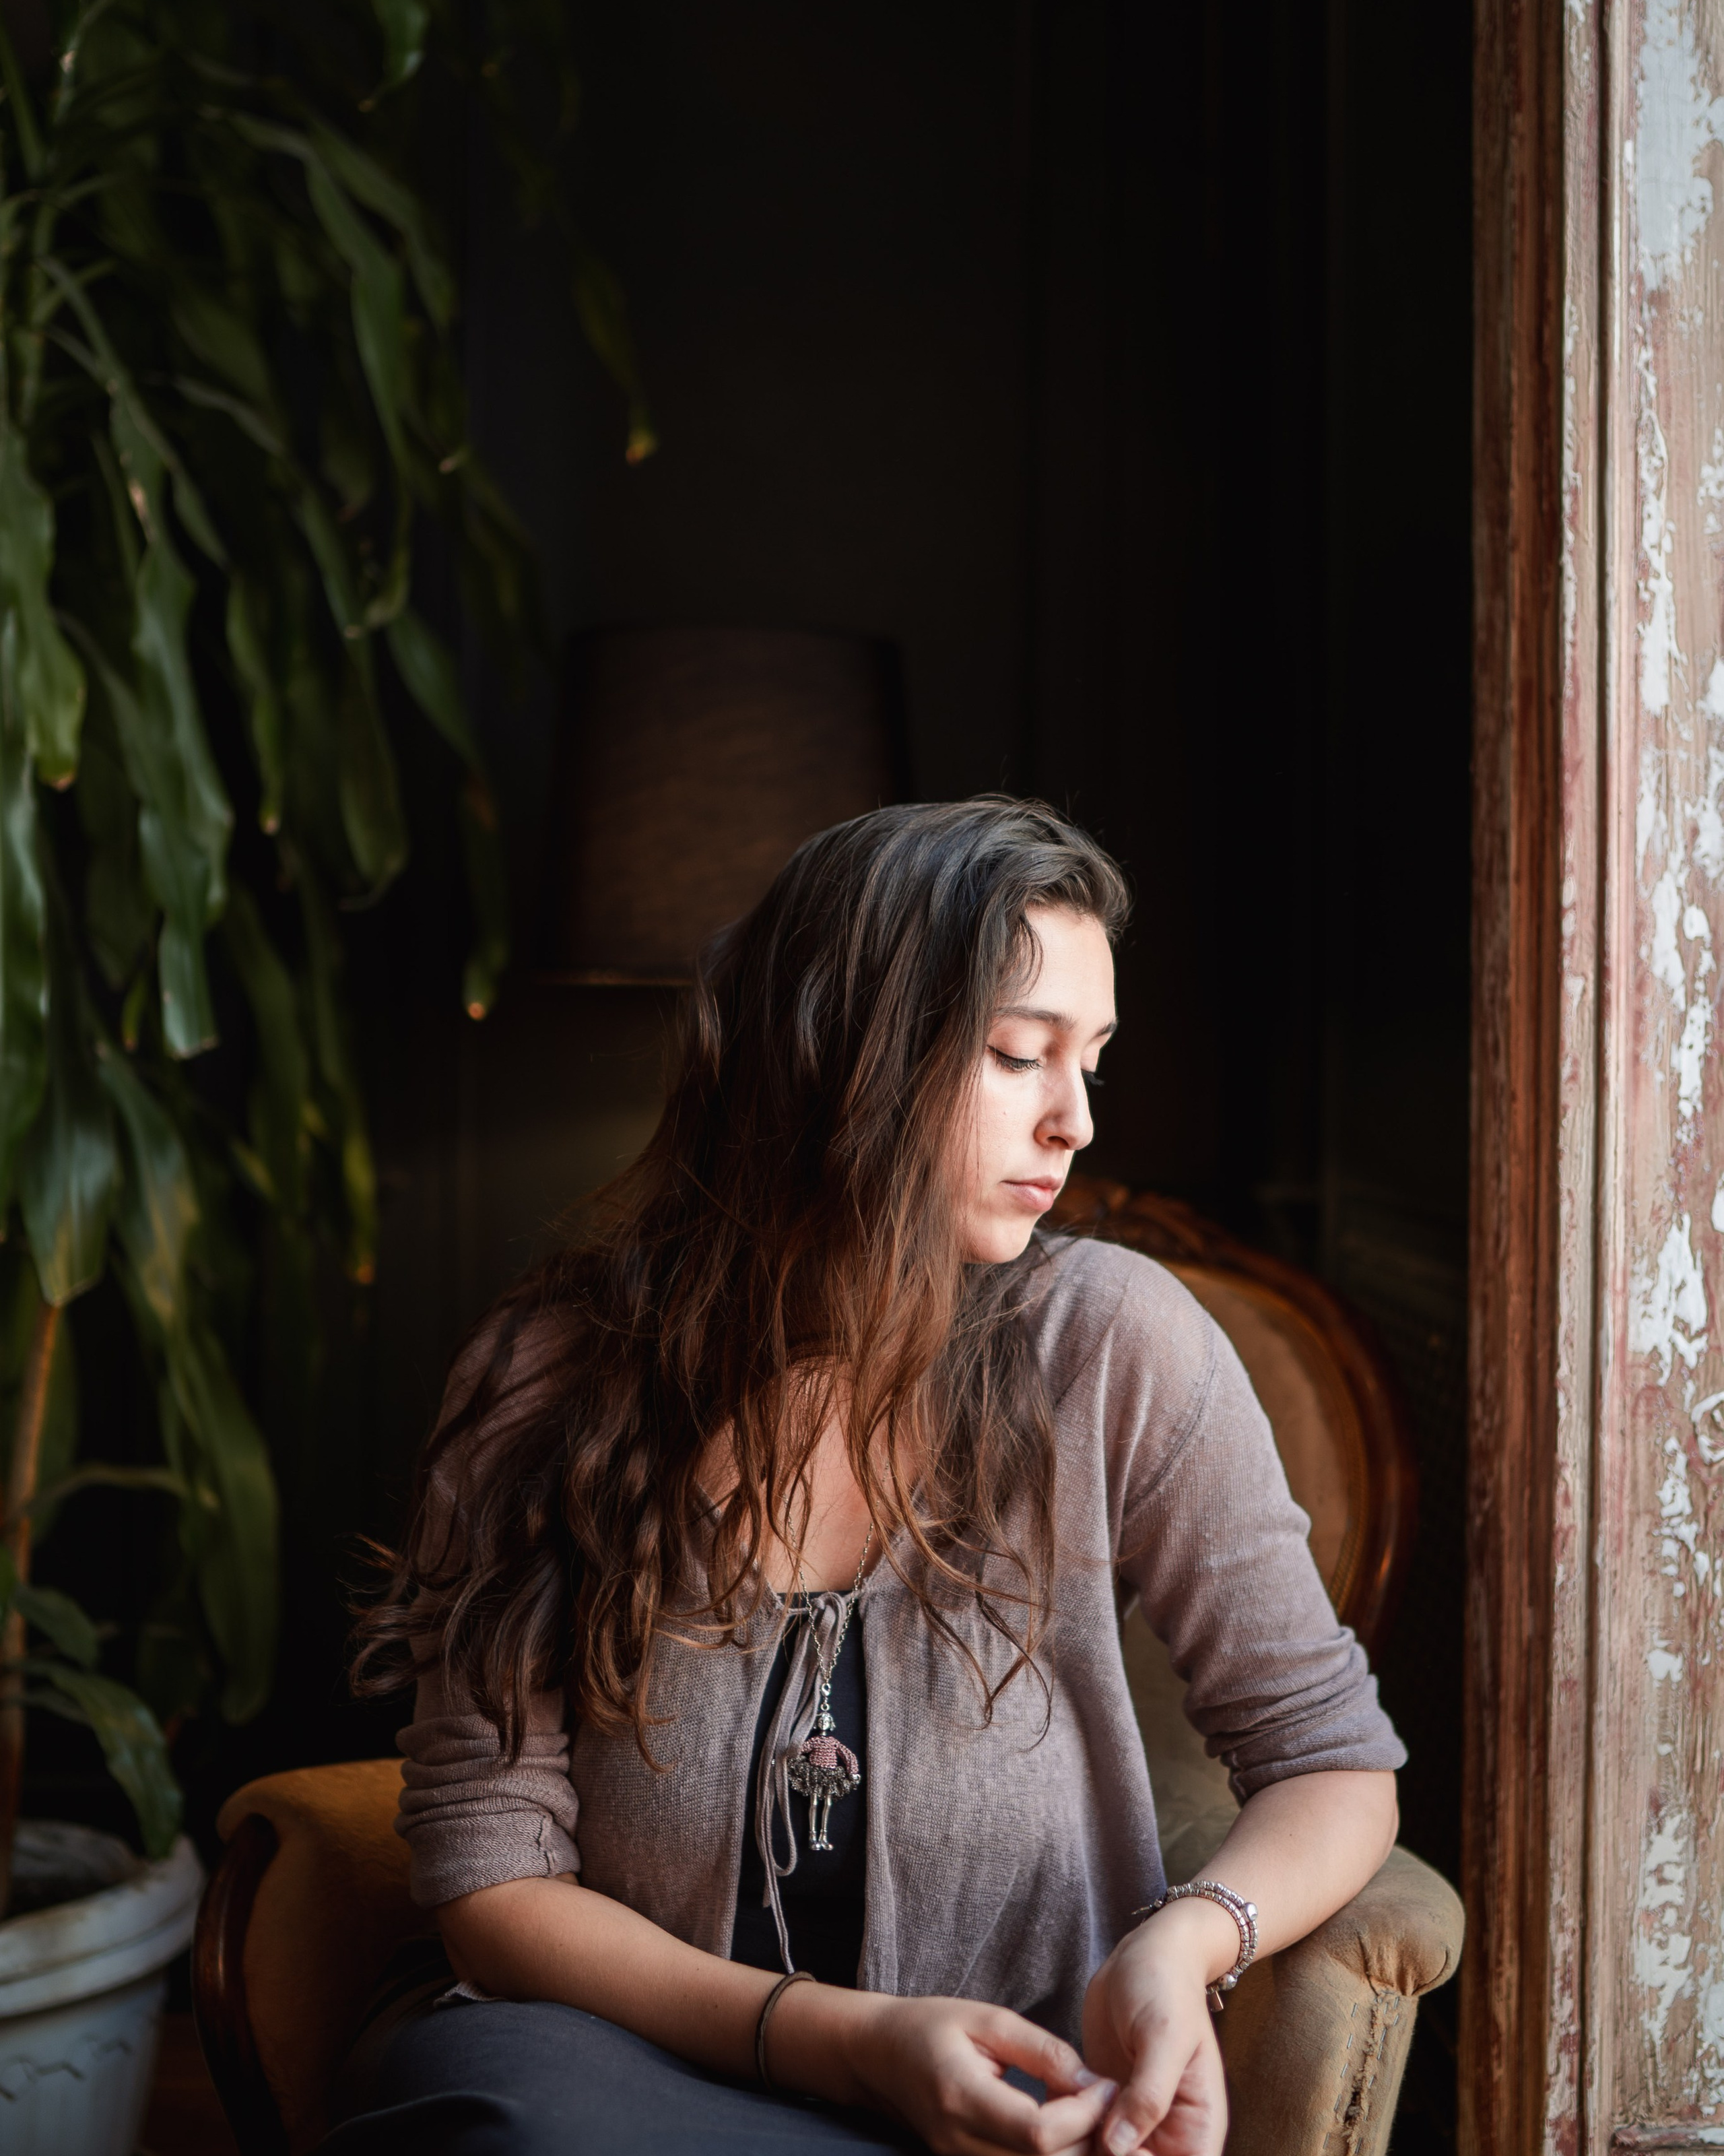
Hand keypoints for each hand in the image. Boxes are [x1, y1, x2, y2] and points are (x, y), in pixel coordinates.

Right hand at [778, 1988, 1118, 2155]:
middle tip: (1109, 2103)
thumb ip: (1041, 2050)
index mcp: (962, 2097)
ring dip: (1076, 2153)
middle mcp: (961, 2143)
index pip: (1036, 2133)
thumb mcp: (988, 2019)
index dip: (1082, 2115)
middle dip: (1089, 2140)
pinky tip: (1069, 2134)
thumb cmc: (932, 2026)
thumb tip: (1091, 2082)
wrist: (881, 2055)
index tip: (1105, 2085)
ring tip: (1093, 2116)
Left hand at [1081, 1904, 1228, 2154]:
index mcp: (1197, 2129)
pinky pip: (1085, 2134)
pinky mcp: (1105, 2106)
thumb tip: (1118, 2148)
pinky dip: (1066, 2124)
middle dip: (1101, 2154)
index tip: (1106, 2142)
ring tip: (1064, 2105)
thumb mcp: (1164, 2037)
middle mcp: (1168, 2135)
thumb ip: (1148, 2095)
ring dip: (1078, 2142)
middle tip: (1077, 2119)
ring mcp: (1134, 2122)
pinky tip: (1054, 2097)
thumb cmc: (1166, 1988)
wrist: (1144, 1953)